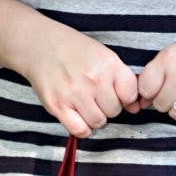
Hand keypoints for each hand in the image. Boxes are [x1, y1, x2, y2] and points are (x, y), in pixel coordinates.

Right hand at [21, 18, 139, 136]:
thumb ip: (122, 81)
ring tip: (85, 103)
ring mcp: (75, 93)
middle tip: (94, 96)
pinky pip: (80, 131)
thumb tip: (135, 109)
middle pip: (114, 112)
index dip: (124, 97)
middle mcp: (94, 79)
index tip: (113, 92)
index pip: (130, 95)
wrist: (40, 45)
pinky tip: (77, 116)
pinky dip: (82, 128)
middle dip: (107, 107)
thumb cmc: (76, 52)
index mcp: (109, 64)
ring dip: (94, 117)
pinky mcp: (58, 106)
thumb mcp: (103, 56)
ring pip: (98, 122)